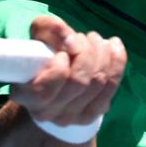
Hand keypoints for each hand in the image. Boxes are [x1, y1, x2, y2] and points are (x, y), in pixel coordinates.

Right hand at [10, 15, 126, 126]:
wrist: (52, 87)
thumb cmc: (42, 57)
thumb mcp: (38, 38)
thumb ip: (47, 28)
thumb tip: (67, 34)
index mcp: (28, 96)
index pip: (48, 86)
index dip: (60, 64)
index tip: (62, 51)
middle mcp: (50, 113)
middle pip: (79, 81)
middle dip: (86, 52)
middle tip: (83, 37)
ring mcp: (73, 118)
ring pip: (98, 82)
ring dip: (101, 53)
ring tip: (94, 40)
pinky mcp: (94, 114)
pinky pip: (112, 85)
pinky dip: (117, 61)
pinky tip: (113, 46)